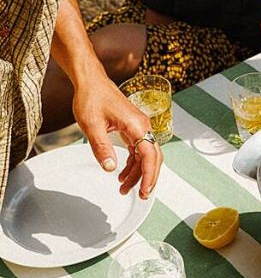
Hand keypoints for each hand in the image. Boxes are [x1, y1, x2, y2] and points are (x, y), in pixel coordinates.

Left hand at [71, 71, 162, 198]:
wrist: (92, 82)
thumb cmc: (92, 99)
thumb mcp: (92, 126)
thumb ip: (102, 148)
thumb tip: (110, 168)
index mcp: (136, 125)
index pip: (150, 154)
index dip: (149, 175)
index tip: (144, 190)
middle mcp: (143, 126)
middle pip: (153, 157)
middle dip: (147, 177)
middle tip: (140, 195)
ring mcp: (139, 127)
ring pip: (146, 155)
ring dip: (138, 172)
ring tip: (124, 188)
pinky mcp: (133, 128)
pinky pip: (138, 149)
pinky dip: (133, 163)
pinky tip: (121, 173)